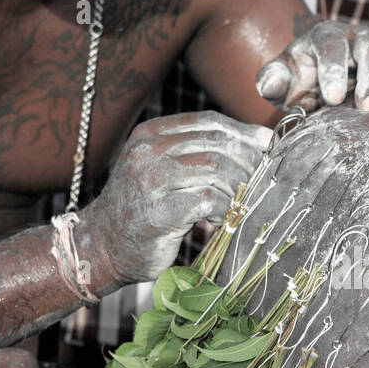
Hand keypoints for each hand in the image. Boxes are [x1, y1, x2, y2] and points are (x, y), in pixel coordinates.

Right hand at [83, 111, 271, 283]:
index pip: (208, 121)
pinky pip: (208, 201)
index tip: (268, 145)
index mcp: (150, 134)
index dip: (243, 132)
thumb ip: (195, 152)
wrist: (101, 246)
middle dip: (248, 160)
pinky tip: (225, 218)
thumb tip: (256, 141)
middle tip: (264, 179)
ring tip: (244, 201)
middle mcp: (147, 151)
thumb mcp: (162, 170)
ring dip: (238, 187)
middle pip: (216, 143)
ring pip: (215, 169)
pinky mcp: (159, 212)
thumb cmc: (142, 210)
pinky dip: (225, 209)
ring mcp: (150, 181)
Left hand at [254, 20, 368, 113]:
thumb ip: (272, 78)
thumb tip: (271, 83)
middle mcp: (362, 38)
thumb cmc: (303, 81)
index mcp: (327, 36)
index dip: (333, 68)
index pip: (331, 44)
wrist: (321, 77)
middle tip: (368, 109)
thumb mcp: (282, 80)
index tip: (333, 96)